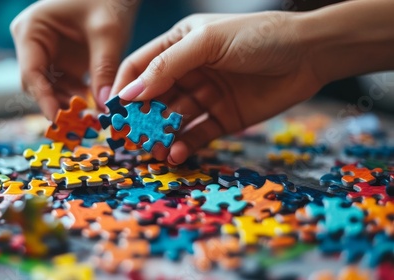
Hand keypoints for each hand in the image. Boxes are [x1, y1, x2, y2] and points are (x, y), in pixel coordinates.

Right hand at [11, 0, 138, 118]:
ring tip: (93, 116)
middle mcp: (33, 43)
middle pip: (38, 85)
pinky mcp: (63, 61)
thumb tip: (105, 107)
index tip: (59, 120)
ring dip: (71, 104)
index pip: (31, 73)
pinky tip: (96, 105)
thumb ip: (104, 69)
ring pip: (52, 89)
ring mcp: (47, 53)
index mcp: (31, 30)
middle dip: (59, 104)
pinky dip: (80, 97)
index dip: (43, 99)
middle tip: (81, 123)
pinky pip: (66, 86)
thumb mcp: (108, 33)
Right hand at [111, 13, 321, 163]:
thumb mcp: (206, 42)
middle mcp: (188, 71)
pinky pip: (197, 134)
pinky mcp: (222, 117)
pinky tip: (177, 154)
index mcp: (178, 45)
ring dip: (161, 137)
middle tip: (130, 142)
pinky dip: (185, 145)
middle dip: (141, 120)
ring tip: (155, 152)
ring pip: (173, 120)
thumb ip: (166, 66)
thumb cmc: (257, 36)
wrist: (308, 54)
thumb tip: (129, 92)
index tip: (112, 115)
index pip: (140, 68)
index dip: (124, 90)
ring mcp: (205, 96)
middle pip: (153, 99)